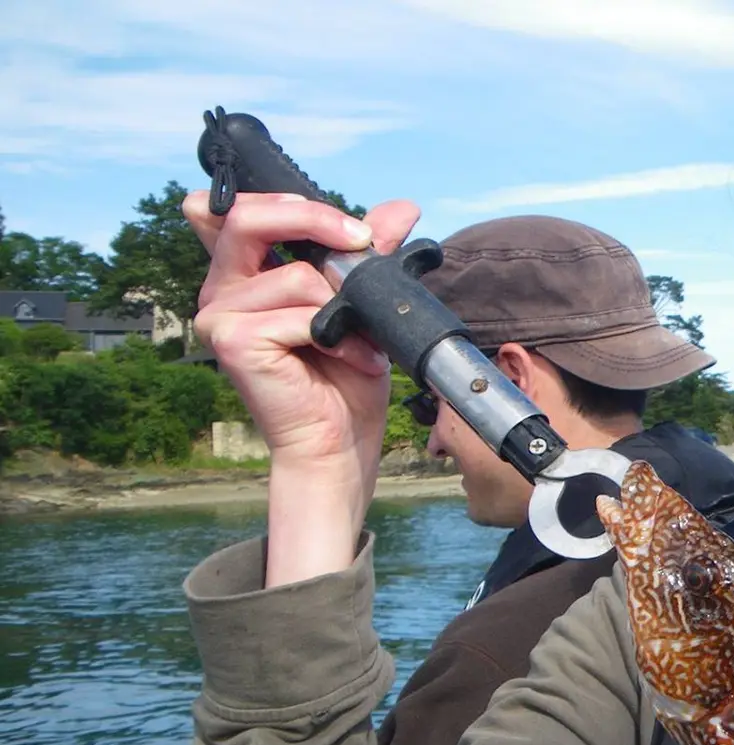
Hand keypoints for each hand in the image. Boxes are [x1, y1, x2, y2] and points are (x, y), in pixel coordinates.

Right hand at [185, 190, 418, 584]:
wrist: (339, 442)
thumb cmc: (345, 376)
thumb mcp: (362, 302)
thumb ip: (369, 252)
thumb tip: (402, 208)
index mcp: (243, 272)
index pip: (229, 208)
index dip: (280, 200)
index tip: (343, 226)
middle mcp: (220, 288)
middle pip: (246, 216)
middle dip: (314, 219)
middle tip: (362, 242)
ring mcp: (219, 315)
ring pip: (295, 275)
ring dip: (346, 308)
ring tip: (362, 342)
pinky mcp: (232, 341)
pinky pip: (300, 314)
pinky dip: (340, 336)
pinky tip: (353, 360)